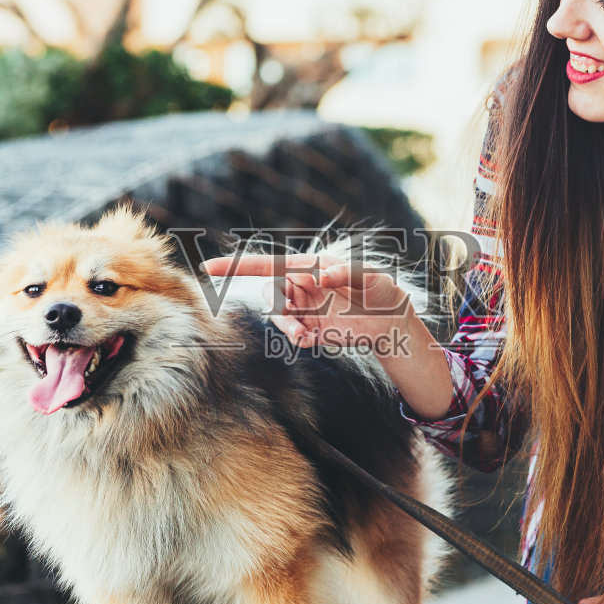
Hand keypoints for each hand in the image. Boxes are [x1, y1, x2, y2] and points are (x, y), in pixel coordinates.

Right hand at [199, 252, 413, 350]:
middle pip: (271, 293)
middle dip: (277, 305)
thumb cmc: (384, 290)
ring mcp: (306, 310)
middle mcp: (303, 287)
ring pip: (279, 316)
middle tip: (298, 315)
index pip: (268, 265)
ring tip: (302, 335)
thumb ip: (347, 273)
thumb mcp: (372, 277)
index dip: (237, 266)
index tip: (209, 266)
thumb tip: (321, 275)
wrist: (394, 323)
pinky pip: (293, 334)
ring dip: (285, 326)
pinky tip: (310, 339)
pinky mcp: (312, 331)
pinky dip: (295, 337)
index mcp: (310, 266)